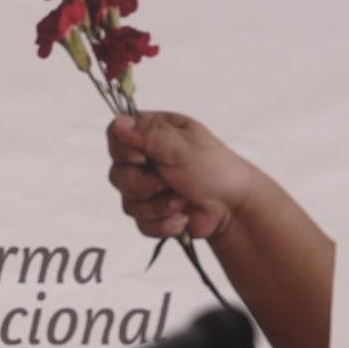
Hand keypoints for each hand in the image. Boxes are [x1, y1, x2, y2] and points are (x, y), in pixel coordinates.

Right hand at [105, 112, 261, 239]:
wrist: (233, 208)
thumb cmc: (214, 169)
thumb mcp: (181, 146)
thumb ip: (148, 134)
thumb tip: (119, 123)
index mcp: (152, 133)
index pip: (115, 136)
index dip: (123, 151)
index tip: (143, 158)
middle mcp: (146, 159)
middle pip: (117, 175)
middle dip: (143, 186)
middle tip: (168, 183)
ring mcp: (148, 188)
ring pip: (127, 203)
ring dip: (158, 207)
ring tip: (182, 201)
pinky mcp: (153, 213)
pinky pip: (141, 224)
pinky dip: (164, 224)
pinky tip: (182, 217)